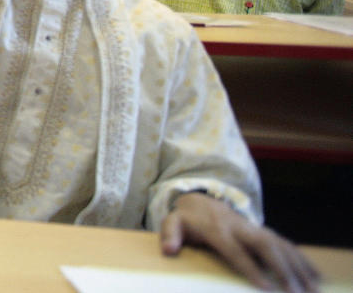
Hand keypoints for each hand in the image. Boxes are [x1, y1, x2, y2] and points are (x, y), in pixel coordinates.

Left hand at [161, 192, 319, 291]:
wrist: (201, 201)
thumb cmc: (187, 220)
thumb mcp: (172, 223)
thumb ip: (169, 234)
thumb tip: (169, 250)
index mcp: (217, 229)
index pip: (235, 250)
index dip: (249, 267)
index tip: (265, 287)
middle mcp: (240, 227)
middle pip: (265, 246)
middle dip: (282, 268)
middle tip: (295, 292)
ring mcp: (254, 228)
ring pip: (280, 245)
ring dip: (298, 266)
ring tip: (312, 289)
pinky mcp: (264, 231)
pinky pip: (286, 244)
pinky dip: (302, 259)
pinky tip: (316, 276)